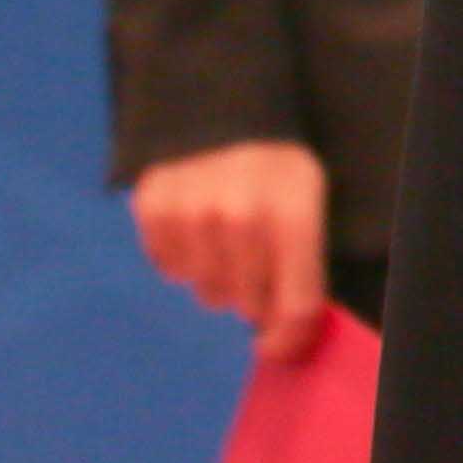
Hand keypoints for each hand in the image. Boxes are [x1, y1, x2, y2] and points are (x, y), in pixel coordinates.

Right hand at [130, 142, 333, 361]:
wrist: (220, 114)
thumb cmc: (274, 172)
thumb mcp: (310, 203)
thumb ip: (304, 269)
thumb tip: (283, 340)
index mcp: (292, 213)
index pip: (294, 304)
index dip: (287, 338)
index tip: (275, 347)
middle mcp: (240, 215)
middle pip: (246, 304)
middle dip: (255, 293)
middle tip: (256, 260)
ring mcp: (191, 211)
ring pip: (206, 290)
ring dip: (218, 276)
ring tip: (225, 237)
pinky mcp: (152, 208)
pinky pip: (168, 269)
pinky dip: (182, 257)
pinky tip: (194, 227)